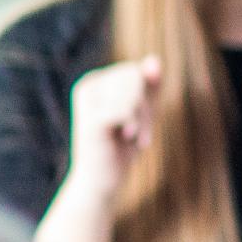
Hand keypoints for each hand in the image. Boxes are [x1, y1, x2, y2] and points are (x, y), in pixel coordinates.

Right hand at [64, 55, 162, 202]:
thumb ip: (149, 87)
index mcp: (96, 81)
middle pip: (135, 77)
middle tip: (140, 133)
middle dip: (146, 106)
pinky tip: (129, 139)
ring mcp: (87, 102)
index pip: (135, 71)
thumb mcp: (141, 113)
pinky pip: (127, 110)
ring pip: (133, 93)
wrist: (101, 183)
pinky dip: (136, 127)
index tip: (145, 122)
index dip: (148, 94)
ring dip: (143, 118)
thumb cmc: (120, 148)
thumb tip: (154, 59)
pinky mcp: (90, 120)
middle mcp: (87, 85)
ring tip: (134, 137)